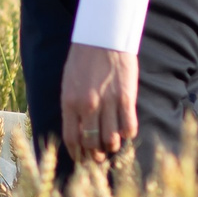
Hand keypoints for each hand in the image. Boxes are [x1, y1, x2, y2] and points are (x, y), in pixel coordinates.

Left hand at [61, 44, 137, 160]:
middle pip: (92, 142)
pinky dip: (128, 134)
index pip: (71, 138)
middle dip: (95, 154)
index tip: (81, 159)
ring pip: (111, 139)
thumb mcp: (69, 84)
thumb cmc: (83, 60)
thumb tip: (78, 131)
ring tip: (113, 144)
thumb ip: (72, 107)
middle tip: (99, 156)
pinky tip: (126, 131)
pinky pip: (129, 127)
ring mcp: (108, 103)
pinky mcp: (126, 98)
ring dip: (112, 146)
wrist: (102, 38)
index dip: (77, 153)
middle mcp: (88, 106)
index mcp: (69, 102)